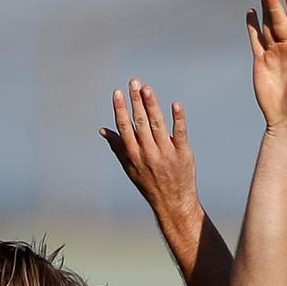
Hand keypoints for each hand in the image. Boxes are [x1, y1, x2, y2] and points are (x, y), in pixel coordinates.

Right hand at [100, 79, 200, 221]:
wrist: (174, 203)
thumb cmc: (150, 185)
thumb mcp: (130, 168)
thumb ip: (118, 147)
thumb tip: (103, 130)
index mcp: (134, 155)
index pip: (125, 127)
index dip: (121, 109)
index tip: (117, 92)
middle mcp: (149, 153)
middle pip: (140, 122)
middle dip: (136, 101)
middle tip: (134, 82)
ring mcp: (166, 153)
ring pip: (158, 125)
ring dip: (152, 105)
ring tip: (147, 88)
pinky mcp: (183, 154)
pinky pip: (180, 133)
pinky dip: (178, 118)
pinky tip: (176, 104)